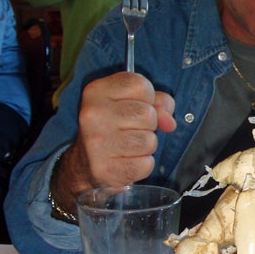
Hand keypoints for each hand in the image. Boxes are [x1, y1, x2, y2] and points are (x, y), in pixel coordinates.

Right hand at [51, 73, 175, 210]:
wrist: (85, 163)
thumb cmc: (113, 127)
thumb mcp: (131, 103)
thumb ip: (156, 102)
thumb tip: (169, 122)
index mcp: (96, 91)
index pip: (140, 84)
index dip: (148, 98)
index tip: (136, 106)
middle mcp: (93, 114)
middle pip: (147, 114)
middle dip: (149, 124)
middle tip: (132, 130)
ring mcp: (97, 143)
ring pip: (149, 141)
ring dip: (146, 146)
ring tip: (130, 146)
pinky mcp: (105, 169)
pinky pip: (145, 165)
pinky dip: (143, 165)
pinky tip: (128, 161)